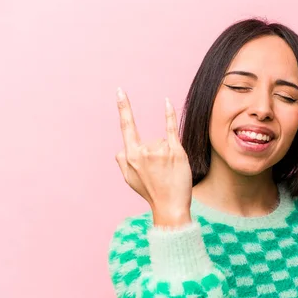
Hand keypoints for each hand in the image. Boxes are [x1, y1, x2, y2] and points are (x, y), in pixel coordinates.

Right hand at [115, 88, 191, 224]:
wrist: (170, 206)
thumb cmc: (151, 192)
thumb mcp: (129, 179)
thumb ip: (122, 161)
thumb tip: (122, 148)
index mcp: (130, 156)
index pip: (126, 127)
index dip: (124, 108)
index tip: (120, 91)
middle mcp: (144, 151)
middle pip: (151, 141)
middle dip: (156, 155)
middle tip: (160, 174)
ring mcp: (160, 151)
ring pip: (163, 142)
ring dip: (167, 155)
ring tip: (168, 173)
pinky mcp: (176, 152)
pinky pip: (171, 129)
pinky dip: (168, 115)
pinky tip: (166, 102)